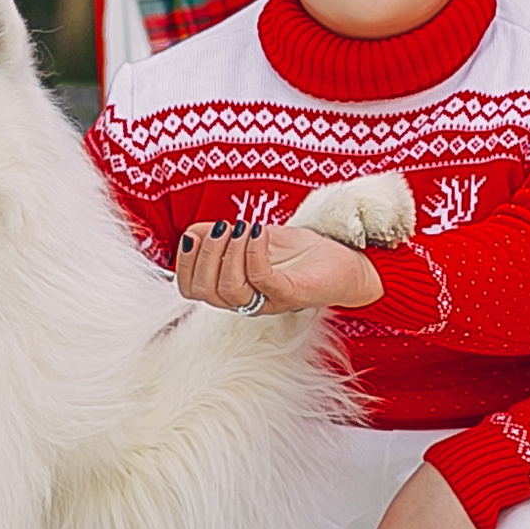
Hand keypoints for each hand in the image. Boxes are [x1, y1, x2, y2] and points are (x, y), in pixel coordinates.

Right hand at [175, 220, 380, 314]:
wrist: (347, 262)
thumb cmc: (301, 254)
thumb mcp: (256, 238)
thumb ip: (225, 236)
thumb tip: (193, 231)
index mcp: (233, 289)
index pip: (190, 290)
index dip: (183, 264)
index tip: (192, 235)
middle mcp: (247, 301)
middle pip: (205, 291)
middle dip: (205, 254)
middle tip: (223, 227)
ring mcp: (269, 301)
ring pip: (229, 290)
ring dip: (229, 253)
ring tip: (243, 227)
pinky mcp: (291, 295)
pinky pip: (262, 280)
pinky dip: (254, 253)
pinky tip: (259, 232)